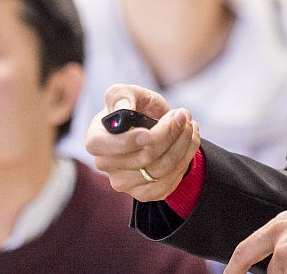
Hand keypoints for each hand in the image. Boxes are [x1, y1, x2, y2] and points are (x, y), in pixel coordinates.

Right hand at [84, 83, 199, 201]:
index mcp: (96, 139)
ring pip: (161, 169)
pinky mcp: (144, 193)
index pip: (103, 147)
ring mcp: (123, 182)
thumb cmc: (136, 107)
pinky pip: (170, 181)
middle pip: (142, 158)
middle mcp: (105, 164)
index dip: (126, 142)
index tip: (148, 132)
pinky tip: (189, 141)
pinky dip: (186, 158)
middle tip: (183, 115)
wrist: (154, 127)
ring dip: (183, 144)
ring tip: (190, 124)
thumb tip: (123, 108)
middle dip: (169, 133)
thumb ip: (122, 95)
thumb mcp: (129, 93)